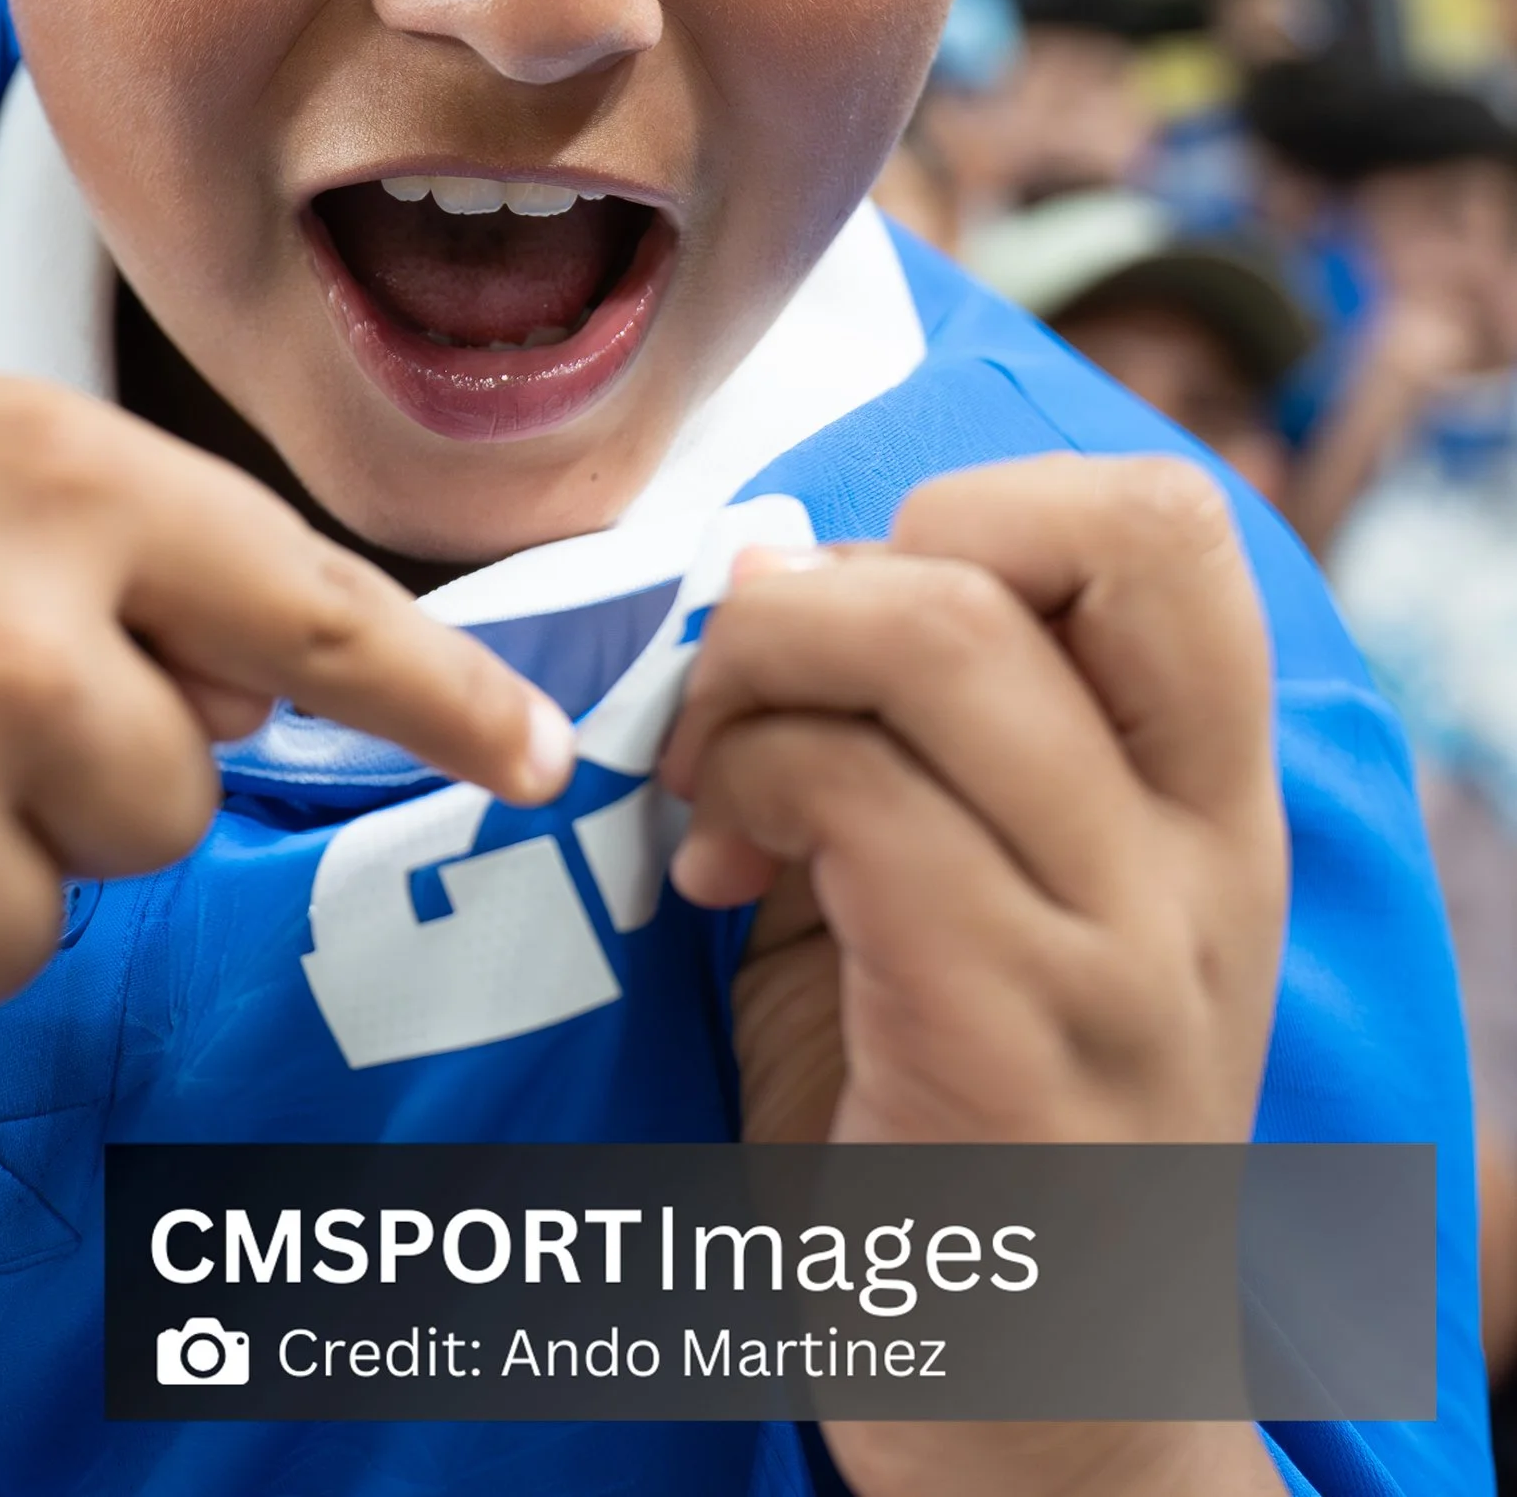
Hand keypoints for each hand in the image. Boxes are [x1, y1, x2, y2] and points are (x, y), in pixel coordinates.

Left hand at [662, 455, 1287, 1496]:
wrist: (1032, 1436)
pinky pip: (862, 800)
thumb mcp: (958, 902)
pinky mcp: (1011, 1037)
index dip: (981, 505)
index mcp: (1203, 800)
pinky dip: (744, 787)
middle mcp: (1197, 853)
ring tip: (705, 777)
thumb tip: (757, 564)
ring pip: (939, 640)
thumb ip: (893, 739)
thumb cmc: (954, 1137)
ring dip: (763, 666)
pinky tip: (705, 874)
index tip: (850, 616)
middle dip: (869, 551)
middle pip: (1093, 534)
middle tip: (761, 675)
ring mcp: (1121, 945)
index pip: (1165, 524)